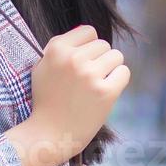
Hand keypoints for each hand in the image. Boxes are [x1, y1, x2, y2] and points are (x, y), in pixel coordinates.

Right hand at [6, 25, 128, 165]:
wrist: (49, 134)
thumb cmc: (46, 101)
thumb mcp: (42, 67)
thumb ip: (59, 47)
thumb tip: (86, 33)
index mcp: (56, 49)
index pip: (88, 31)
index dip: (87, 46)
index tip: (81, 62)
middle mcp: (73, 59)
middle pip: (103, 44)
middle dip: (99, 59)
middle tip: (87, 79)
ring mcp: (90, 76)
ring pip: (116, 56)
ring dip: (110, 69)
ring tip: (97, 84)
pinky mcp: (105, 92)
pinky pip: (124, 72)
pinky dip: (118, 80)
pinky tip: (106, 90)